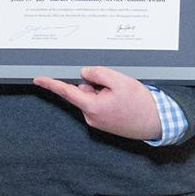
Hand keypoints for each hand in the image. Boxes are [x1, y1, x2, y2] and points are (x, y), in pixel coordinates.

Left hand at [33, 66, 161, 139]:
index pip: (67, 92)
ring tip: (122, 94)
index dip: (51, 84)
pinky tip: (121, 100)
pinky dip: (108, 97)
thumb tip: (84, 73)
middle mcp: (91, 117)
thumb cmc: (139, 103)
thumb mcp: (119, 81)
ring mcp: (97, 121)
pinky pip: (99, 103)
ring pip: (92, 96)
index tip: (38, 79)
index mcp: (92, 107)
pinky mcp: (104, 122)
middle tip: (114, 84)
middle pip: (83, 90)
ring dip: (103, 90)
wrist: (156, 122)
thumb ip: (98, 73)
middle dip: (95, 83)